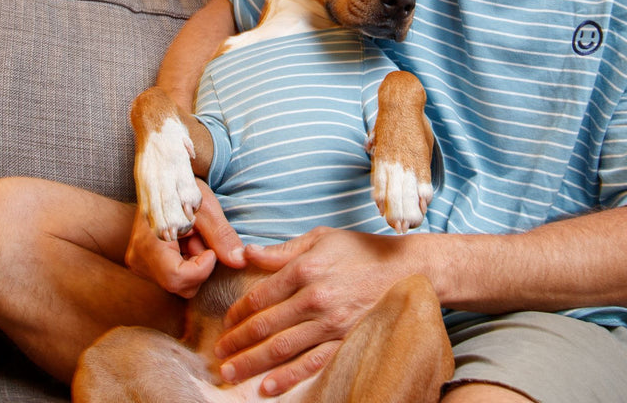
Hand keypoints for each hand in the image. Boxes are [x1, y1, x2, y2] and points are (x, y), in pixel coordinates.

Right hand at [125, 180, 244, 297]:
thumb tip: (239, 261)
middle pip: (180, 285)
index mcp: (148, 243)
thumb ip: (221, 236)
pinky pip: (174, 276)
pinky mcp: (146, 266)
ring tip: (192, 237)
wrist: (161, 178)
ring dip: (194, 263)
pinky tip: (186, 242)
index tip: (210, 248)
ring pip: (179, 284)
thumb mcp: (205, 207)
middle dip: (200, 266)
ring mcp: (140, 264)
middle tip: (200, 238)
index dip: (201, 269)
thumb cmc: (181, 188)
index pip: (177, 278)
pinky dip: (187, 262)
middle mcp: (139, 260)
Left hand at [214, 227, 410, 394]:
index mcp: (305, 269)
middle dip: (238, 340)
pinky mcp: (346, 340)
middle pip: (266, 324)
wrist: (408, 268)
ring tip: (230, 372)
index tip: (226, 322)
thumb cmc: (363, 250)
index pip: (261, 295)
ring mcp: (331, 323)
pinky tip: (268, 386)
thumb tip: (247, 253)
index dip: (239, 311)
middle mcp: (315, 298)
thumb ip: (283, 251)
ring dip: (252, 361)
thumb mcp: (321, 239)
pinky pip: (312, 363)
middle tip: (219, 352)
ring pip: (283, 347)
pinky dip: (289, 376)